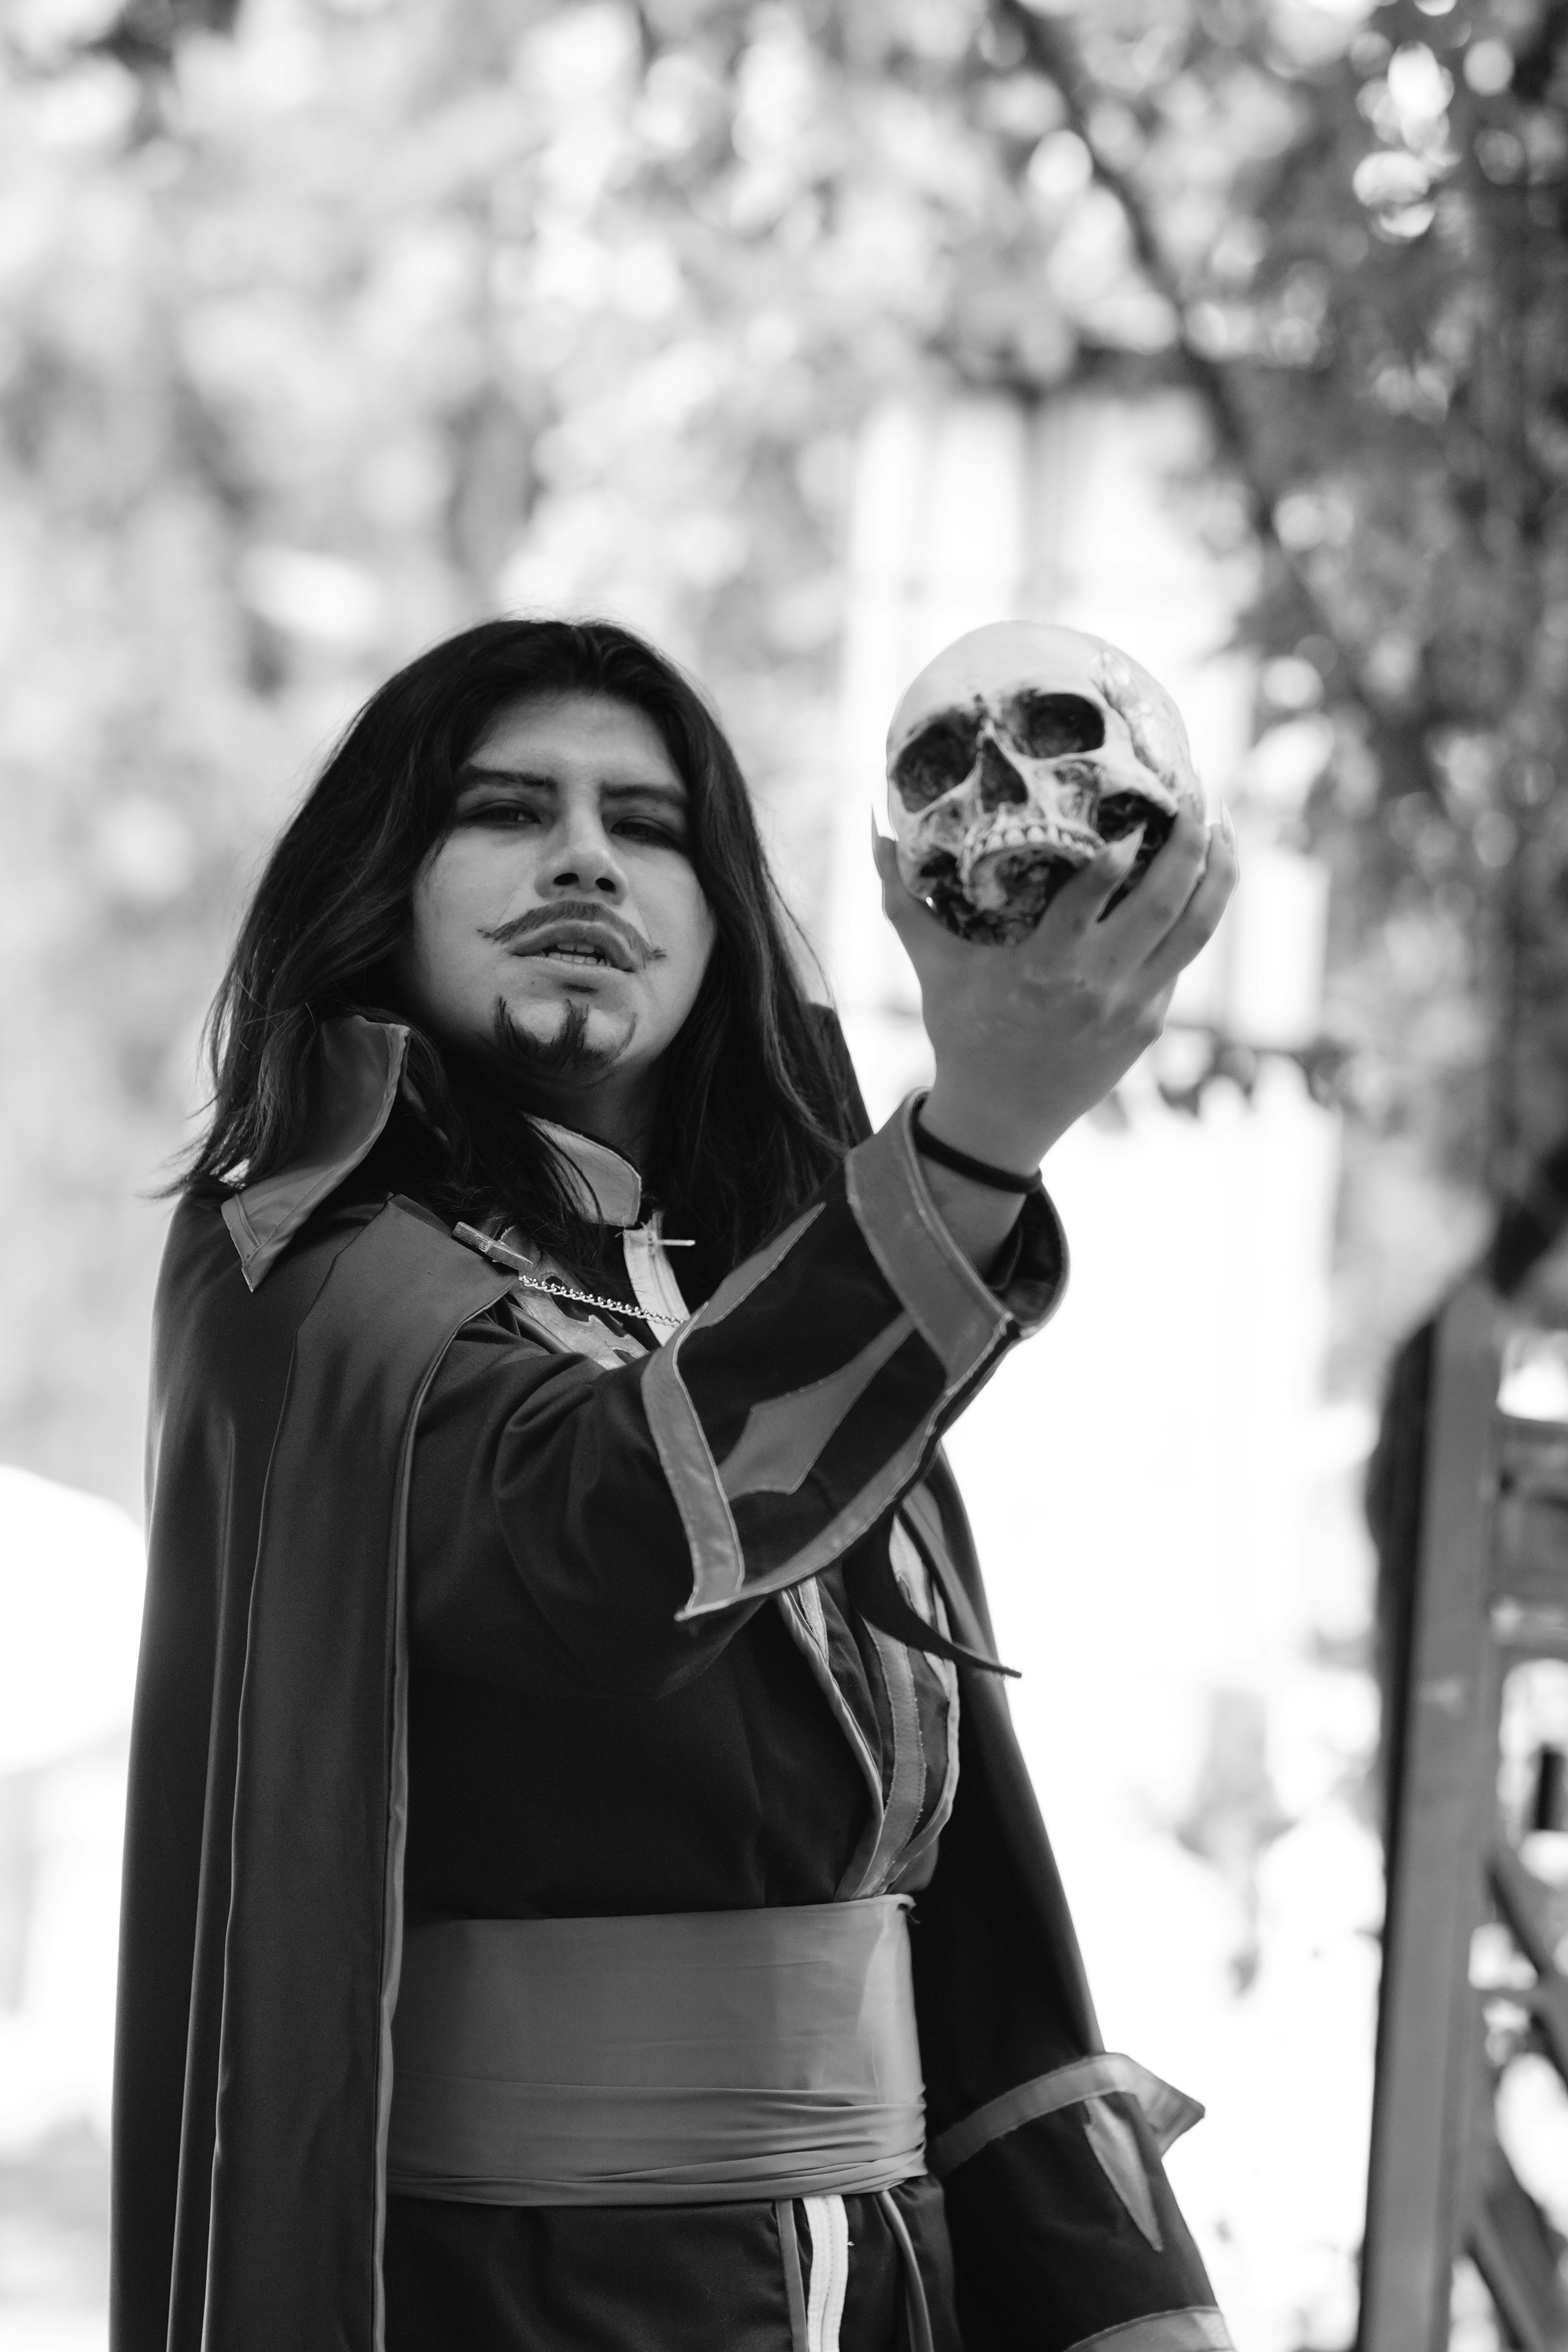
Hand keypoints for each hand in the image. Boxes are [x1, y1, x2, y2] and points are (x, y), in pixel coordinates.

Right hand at [874, 810, 1237, 1263]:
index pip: (1092, 902)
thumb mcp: (932, 969)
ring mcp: (1135, 1007)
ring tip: (1224, 823)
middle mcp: (1099, 986)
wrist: (1000, 1120)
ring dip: (1220, 872)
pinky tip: (1201, 875)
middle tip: (1198, 789)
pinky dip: (1198, 912)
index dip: (1120, 855)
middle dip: (1193, 841)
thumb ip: (903, 901)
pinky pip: (1184, 957)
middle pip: (1167, 904)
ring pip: (1197, 930)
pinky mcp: (1153, 1022)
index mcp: (1045, 969)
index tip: (1137, 813)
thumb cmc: (963, 1035)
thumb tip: (871, 831)